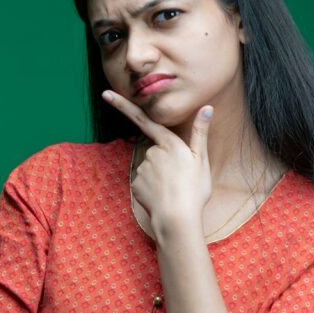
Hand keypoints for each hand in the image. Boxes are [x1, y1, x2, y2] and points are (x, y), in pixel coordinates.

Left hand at [101, 89, 213, 241]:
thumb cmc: (194, 189)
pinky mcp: (136, 185)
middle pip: (156, 152)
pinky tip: (163, 198)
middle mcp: (151, 153)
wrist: (177, 218)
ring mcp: (142, 169)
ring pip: (151, 169)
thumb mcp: (202, 159)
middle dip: (166, 163)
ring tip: (175, 190)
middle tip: (182, 179)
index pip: (143, 119)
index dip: (123, 105)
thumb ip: (200, 132)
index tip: (106, 94)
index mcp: (168, 143)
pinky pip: (145, 184)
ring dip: (161, 177)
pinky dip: (153, 189)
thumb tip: (207, 107)